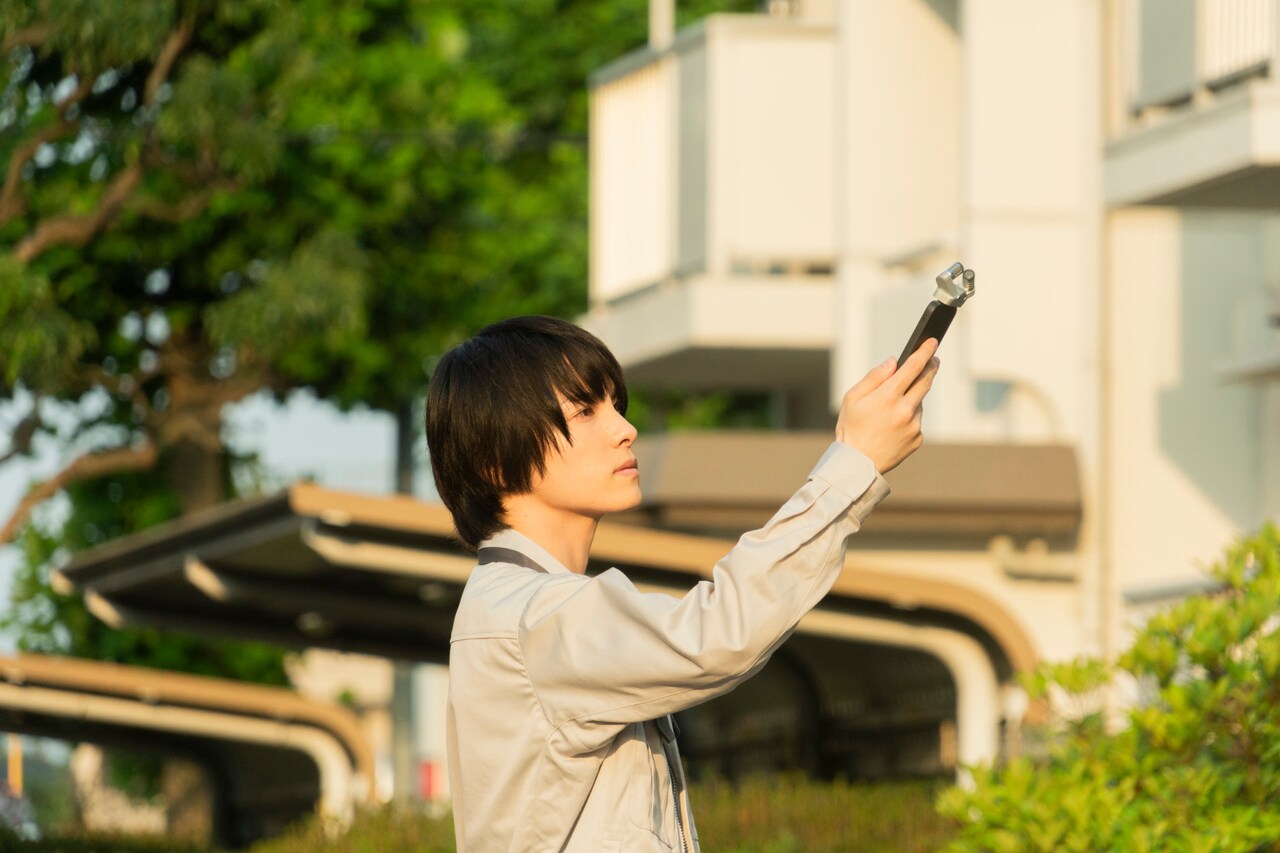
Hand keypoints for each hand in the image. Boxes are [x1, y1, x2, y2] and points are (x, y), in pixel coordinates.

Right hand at [835, 339, 940, 473]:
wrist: (857, 464)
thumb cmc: (851, 428)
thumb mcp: (853, 398)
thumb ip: (874, 377)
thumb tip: (893, 362)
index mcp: (888, 396)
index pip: (913, 367)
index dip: (924, 352)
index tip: (933, 342)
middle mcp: (905, 409)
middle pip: (925, 381)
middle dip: (930, 367)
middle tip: (933, 359)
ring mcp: (913, 425)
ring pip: (918, 402)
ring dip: (912, 397)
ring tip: (891, 408)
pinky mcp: (917, 438)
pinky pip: (916, 421)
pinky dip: (908, 418)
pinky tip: (892, 426)